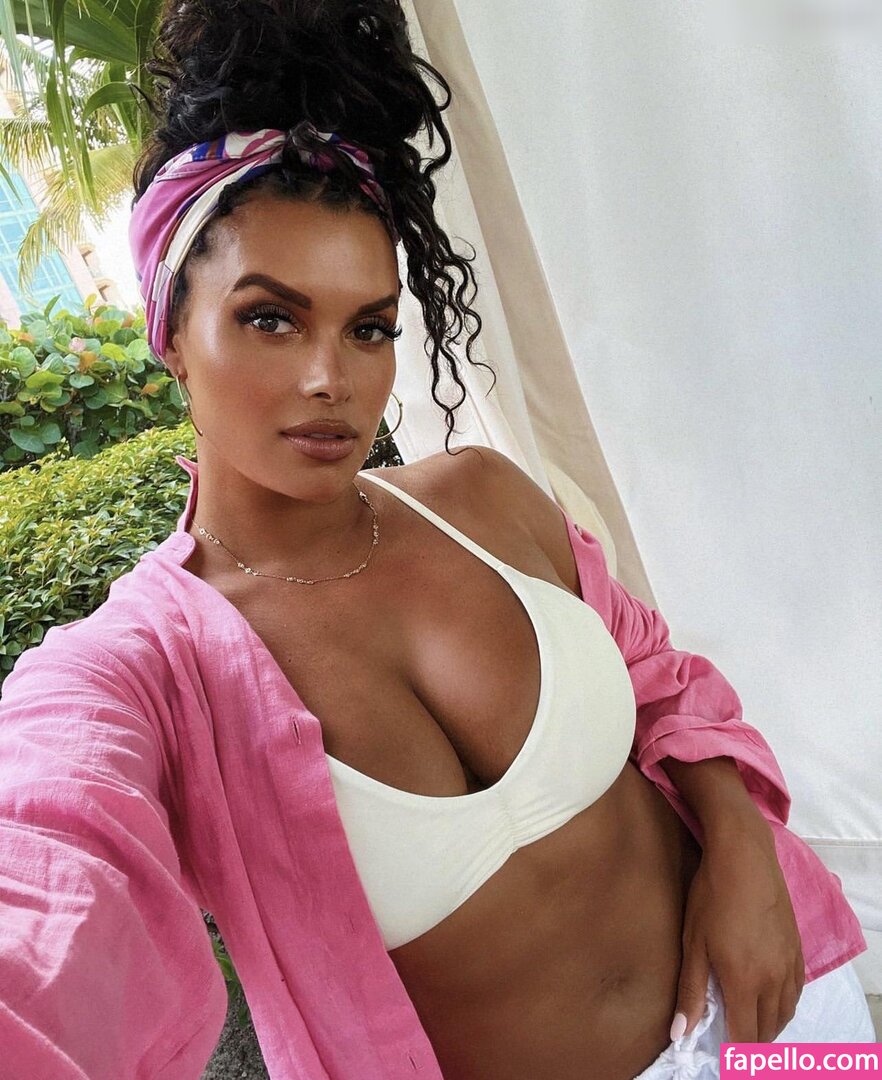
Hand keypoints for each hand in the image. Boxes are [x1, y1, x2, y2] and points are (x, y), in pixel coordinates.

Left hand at [672, 818, 804, 1043]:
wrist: (744, 857)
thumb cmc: (711, 896)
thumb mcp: (693, 942)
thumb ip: (690, 990)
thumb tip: (679, 1034)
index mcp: (744, 981)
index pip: (745, 1036)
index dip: (736, 1054)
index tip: (724, 1057)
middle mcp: (773, 978)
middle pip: (768, 1029)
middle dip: (752, 1043)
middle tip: (733, 1042)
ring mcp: (789, 963)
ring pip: (785, 1013)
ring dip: (769, 1026)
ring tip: (750, 1026)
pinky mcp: (797, 948)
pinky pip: (796, 992)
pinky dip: (784, 1005)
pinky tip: (771, 1000)